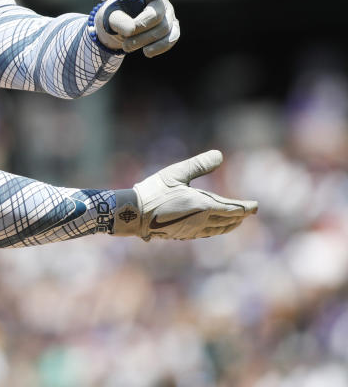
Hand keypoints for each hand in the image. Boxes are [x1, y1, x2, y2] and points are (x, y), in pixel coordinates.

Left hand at [93, 0, 181, 56]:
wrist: (120, 29)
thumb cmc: (116, 16)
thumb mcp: (110, 16)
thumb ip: (118, 21)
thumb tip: (131, 30)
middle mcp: (159, 0)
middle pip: (156, 15)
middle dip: (139, 29)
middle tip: (124, 40)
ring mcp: (168, 13)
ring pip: (164, 28)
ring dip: (144, 41)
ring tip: (127, 46)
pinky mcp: (172, 27)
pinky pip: (172, 37)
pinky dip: (159, 47)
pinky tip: (147, 52)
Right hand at [111, 150, 257, 240]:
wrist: (133, 214)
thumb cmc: (154, 191)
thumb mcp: (176, 173)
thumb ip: (199, 164)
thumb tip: (220, 155)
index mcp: (203, 206)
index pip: (233, 209)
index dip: (246, 208)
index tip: (256, 206)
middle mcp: (202, 221)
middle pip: (228, 221)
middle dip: (240, 216)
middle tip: (249, 212)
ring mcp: (192, 231)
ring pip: (218, 230)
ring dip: (230, 225)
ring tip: (236, 222)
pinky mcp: (182, 235)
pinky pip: (206, 234)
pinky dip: (216, 230)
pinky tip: (212, 228)